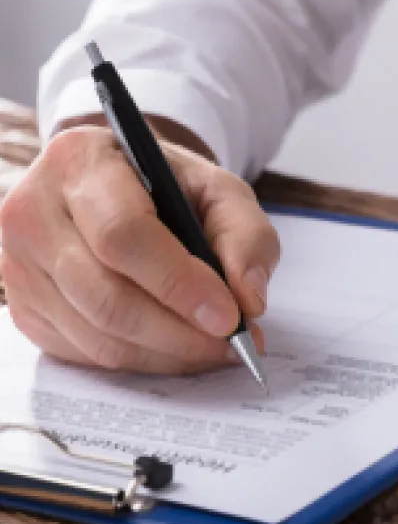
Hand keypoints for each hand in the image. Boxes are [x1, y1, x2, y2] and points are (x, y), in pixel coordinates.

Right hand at [0, 123, 279, 373]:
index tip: (228, 316)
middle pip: (107, 297)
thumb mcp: (220, 191)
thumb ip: (246, 237)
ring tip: (215, 348)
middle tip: (233, 345)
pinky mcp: (25, 308)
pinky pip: (88, 354)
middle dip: (180, 333)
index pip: (123, 235)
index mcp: (79, 162)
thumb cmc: (169, 188)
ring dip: (168, 354)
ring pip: (99, 335)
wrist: (121, 190)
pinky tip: (177, 347)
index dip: (179, 284)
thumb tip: (249, 302)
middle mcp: (33, 212)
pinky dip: (144, 360)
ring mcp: (20, 265)